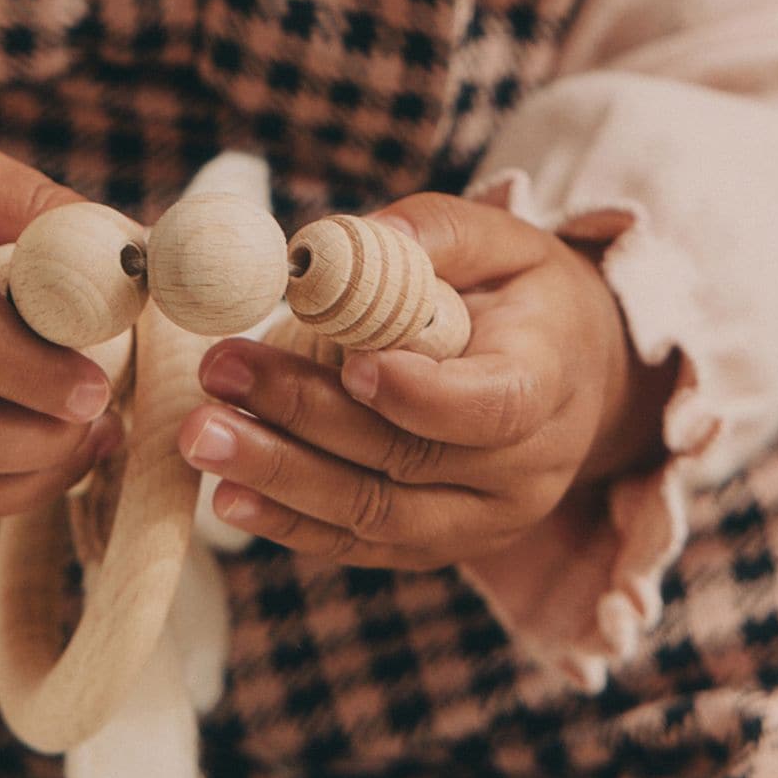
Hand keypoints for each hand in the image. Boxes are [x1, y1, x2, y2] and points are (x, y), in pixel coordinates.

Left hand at [175, 191, 676, 570]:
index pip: (490, 405)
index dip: (420, 393)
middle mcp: (524, 470)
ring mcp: (482, 521)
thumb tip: (353, 239)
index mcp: (549, 382)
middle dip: (303, 418)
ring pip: (377, 515)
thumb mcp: (503, 239)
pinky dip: (293, 525)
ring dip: (280, 478)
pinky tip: (228, 498)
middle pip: (408, 459)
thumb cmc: (526, 296)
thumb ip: (434, 232)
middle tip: (219, 374)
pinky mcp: (440, 546)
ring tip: (200, 437)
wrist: (578, 380)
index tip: (350, 363)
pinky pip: (364, 545)